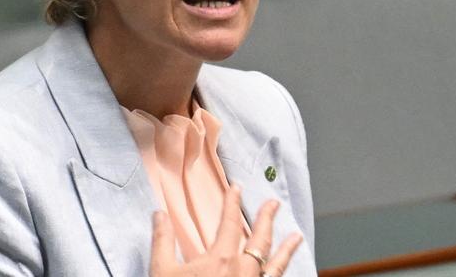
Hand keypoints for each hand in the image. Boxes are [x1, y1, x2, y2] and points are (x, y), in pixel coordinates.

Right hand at [150, 185, 302, 276]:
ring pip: (276, 266)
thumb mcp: (163, 271)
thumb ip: (163, 241)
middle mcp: (243, 273)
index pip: (230, 223)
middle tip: (274, 204)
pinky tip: (283, 272)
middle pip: (260, 241)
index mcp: (221, 260)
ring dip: (286, 250)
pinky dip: (280, 275)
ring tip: (296, 237)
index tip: (237, 188)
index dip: (233, 203)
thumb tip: (159, 214)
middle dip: (267, 220)